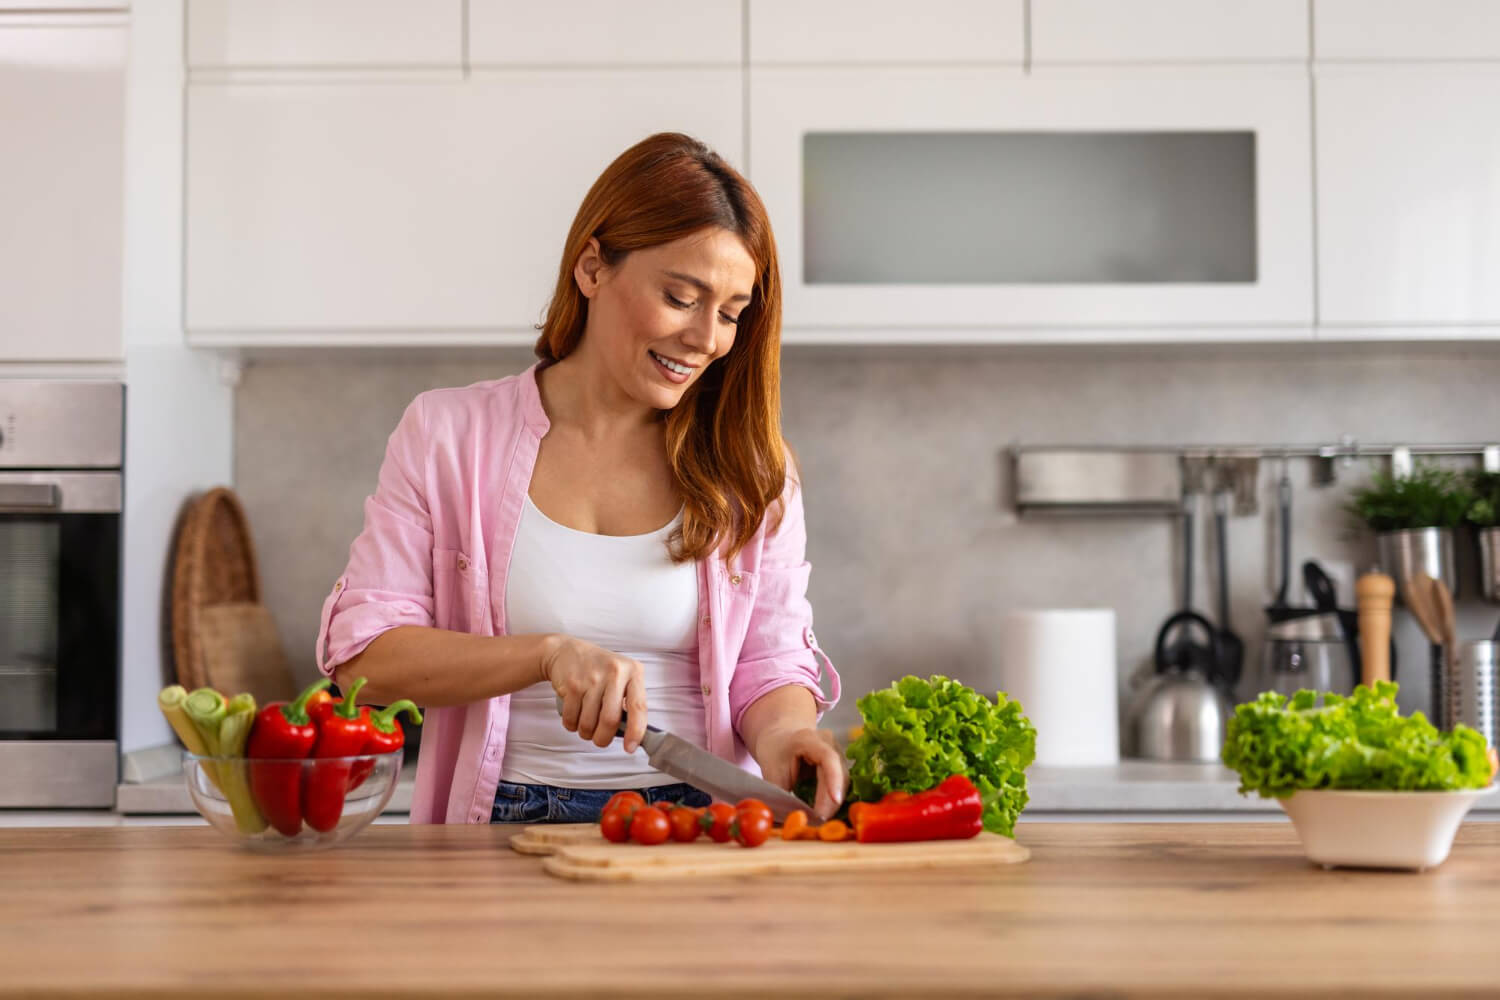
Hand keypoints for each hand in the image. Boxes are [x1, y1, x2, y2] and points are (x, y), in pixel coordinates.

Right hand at [540, 636, 647, 751]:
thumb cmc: (599, 669)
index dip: (636, 732)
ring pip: (588, 723)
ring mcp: (592, 677)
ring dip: (585, 732)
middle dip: (603, 738)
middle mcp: (615, 672)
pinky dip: (571, 725)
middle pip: (610, 720)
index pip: (639, 707)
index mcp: (633, 672)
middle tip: (600, 739)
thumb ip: (629, 701)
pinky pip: (571, 718)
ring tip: (586, 724)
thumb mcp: (621, 677)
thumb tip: (633, 735)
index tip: (630, 748)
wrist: (566, 651)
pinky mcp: (572, 684)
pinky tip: (574, 715)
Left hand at [752, 725, 844, 820]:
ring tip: (818, 820)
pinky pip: (840, 784)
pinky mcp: (839, 765)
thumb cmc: (775, 752)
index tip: (835, 800)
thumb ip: (781, 794)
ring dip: (833, 803)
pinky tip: (822, 812)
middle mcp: (829, 743)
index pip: (828, 758)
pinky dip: (832, 800)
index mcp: (809, 739)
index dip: (834, 780)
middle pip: (838, 774)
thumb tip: (790, 820)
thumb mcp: (771, 771)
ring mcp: (837, 753)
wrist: (780, 738)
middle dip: (830, 801)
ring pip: (843, 781)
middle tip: (818, 821)